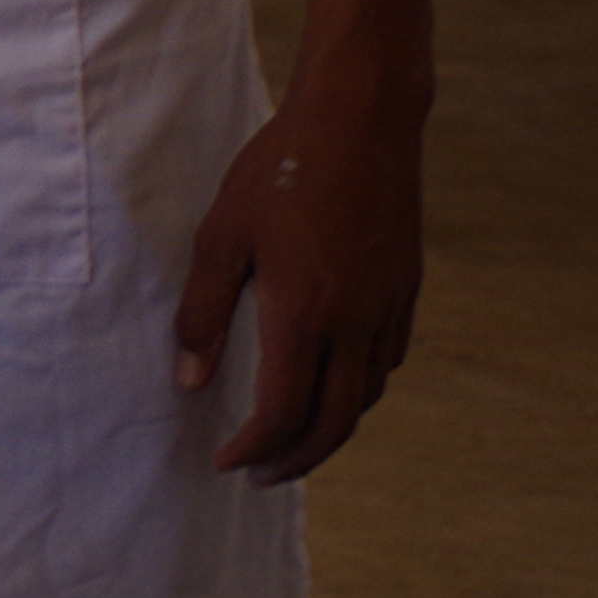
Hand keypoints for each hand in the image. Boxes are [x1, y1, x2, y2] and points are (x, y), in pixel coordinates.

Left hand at [173, 93, 423, 483]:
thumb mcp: (221, 236)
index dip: (253, 448)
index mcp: (304, 315)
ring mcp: (389, 308)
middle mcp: (356, 324)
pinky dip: (358, 390)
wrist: (362, 121)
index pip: (283, 413)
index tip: (224, 461)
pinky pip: (387, 361)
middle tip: (260, 476)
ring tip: (292, 440)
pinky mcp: (407, 289)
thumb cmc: (278, 171)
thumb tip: (190, 379)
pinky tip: (333, 383)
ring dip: (330, 429)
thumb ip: (204, 311)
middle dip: (295, 460)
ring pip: (366, 397)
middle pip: (333, 423)